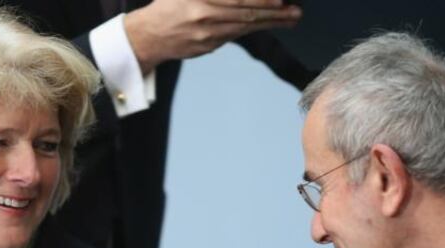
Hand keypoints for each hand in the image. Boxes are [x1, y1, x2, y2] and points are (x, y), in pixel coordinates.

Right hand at [125, 0, 301, 73]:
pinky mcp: (209, 45)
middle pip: (246, 12)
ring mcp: (207, 32)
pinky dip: (254, 28)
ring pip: (245, 26)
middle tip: (295, 10)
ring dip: (271, 22)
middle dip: (274, 11)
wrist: (148, 35)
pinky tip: (269, 24)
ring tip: (292, 18)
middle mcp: (204, 14)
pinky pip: (236, 35)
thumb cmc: (169, 5)